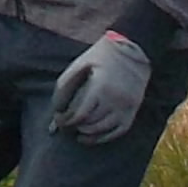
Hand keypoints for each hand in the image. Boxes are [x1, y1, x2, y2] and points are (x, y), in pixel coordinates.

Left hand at [47, 29, 153, 144]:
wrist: (132, 49)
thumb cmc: (99, 57)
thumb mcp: (78, 66)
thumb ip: (64, 90)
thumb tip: (55, 114)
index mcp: (100, 87)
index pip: (78, 115)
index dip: (65, 121)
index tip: (59, 119)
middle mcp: (115, 99)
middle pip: (89, 124)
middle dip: (73, 126)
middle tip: (65, 125)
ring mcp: (125, 106)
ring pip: (102, 130)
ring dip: (86, 133)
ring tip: (77, 131)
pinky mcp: (132, 111)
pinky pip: (117, 132)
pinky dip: (102, 137)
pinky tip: (91, 136)